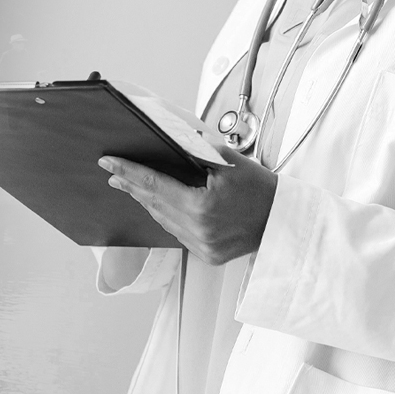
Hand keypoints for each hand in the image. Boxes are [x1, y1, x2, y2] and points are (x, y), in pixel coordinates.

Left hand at [100, 144, 276, 263]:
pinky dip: (167, 218)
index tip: (109, 163)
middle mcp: (199, 230)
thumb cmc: (262, 190)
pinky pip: (178, 234)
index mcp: (201, 207)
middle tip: (113, 172)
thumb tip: (172, 138)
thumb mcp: (230, 162)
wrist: (285, 220)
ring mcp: (202, 246)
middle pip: (154, 204)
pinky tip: (159, 206)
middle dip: (132, 186)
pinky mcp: (208, 255)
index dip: (129, 172)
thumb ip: (198, 151)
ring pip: (163, 221)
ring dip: (148, 202)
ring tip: (132, 186)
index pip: (154, 185)